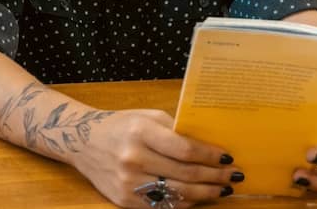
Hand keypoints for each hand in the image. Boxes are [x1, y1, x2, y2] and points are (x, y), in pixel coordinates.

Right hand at [70, 108, 243, 207]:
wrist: (83, 142)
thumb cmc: (122, 125)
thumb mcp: (147, 117)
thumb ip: (176, 129)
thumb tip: (209, 146)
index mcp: (141, 132)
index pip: (184, 149)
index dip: (209, 156)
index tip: (227, 158)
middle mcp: (133, 158)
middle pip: (184, 174)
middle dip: (214, 177)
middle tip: (233, 177)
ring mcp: (128, 183)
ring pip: (176, 194)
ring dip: (205, 194)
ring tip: (222, 190)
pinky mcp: (125, 200)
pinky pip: (162, 206)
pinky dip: (184, 203)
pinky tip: (198, 198)